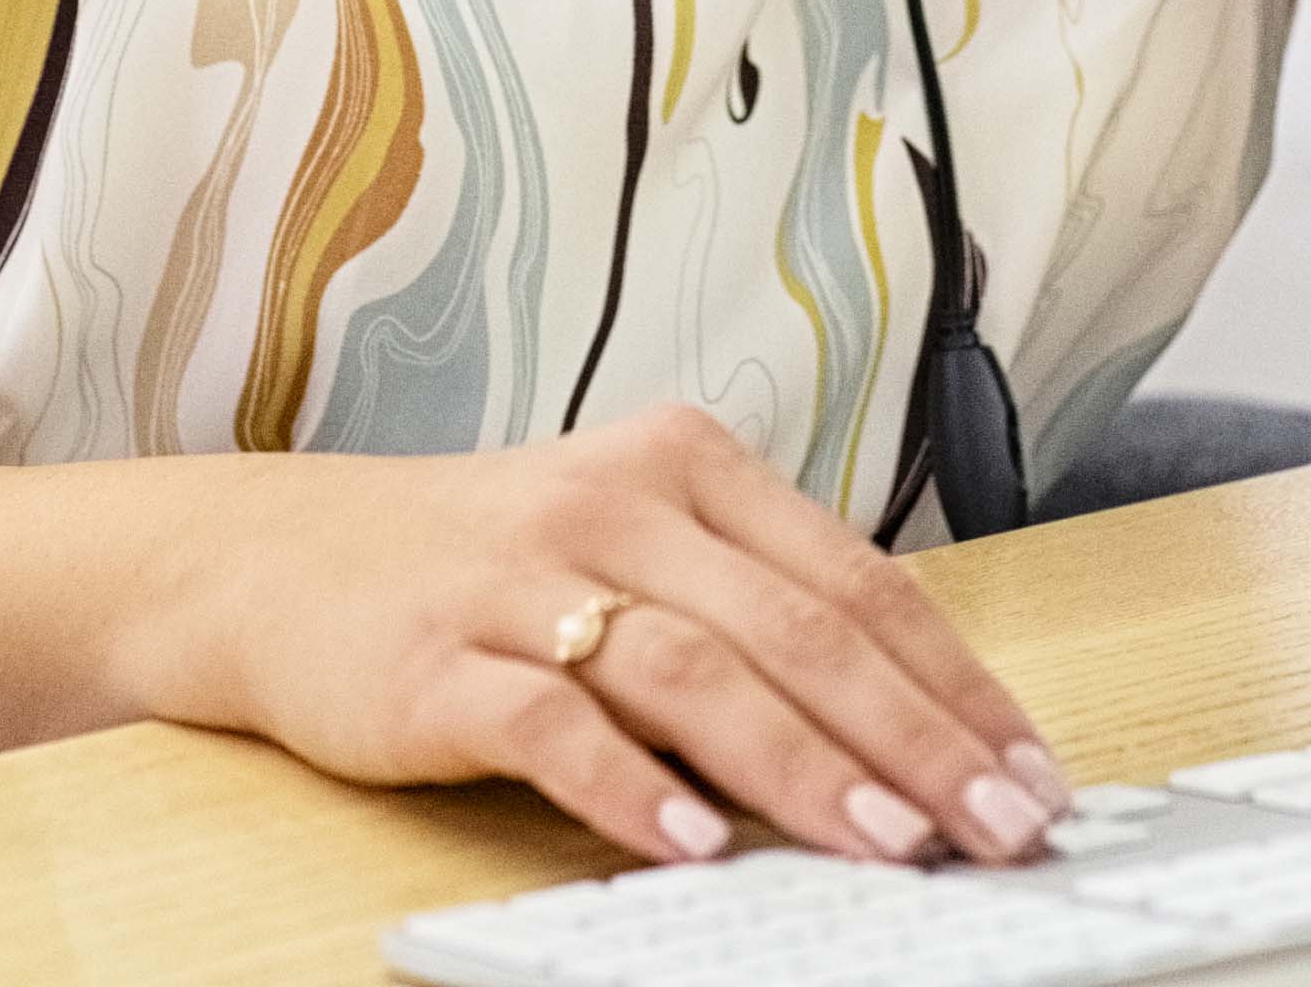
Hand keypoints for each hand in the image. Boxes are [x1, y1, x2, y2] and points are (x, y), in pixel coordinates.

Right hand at [149, 405, 1066, 869]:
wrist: (280, 563)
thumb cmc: (486, 570)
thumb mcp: (630, 551)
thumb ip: (750, 616)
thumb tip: (908, 738)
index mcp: (686, 465)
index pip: (858, 579)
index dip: (955, 682)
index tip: (1030, 770)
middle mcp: (615, 504)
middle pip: (797, 628)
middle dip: (914, 739)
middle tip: (996, 825)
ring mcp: (524, 580)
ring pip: (693, 673)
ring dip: (802, 768)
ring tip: (887, 844)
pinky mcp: (439, 661)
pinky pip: (551, 724)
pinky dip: (631, 788)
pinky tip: (693, 844)